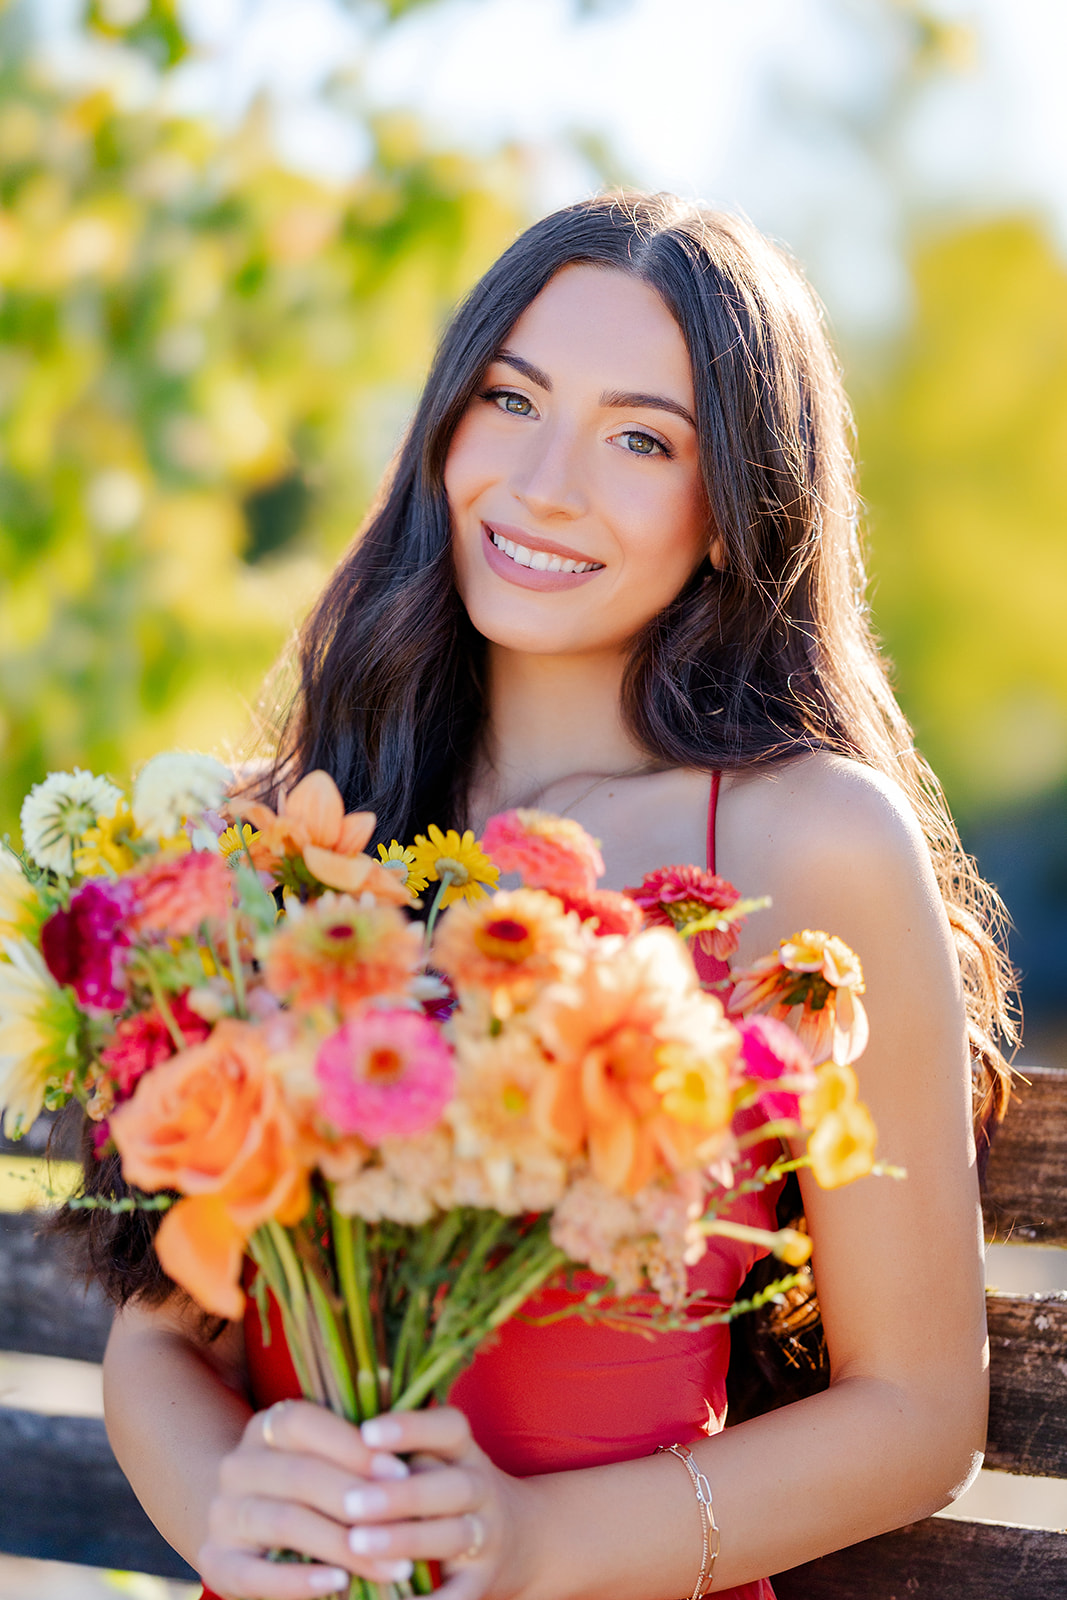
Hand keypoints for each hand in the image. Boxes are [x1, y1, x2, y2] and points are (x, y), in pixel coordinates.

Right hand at [197, 1399, 419, 1598]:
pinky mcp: (215, 1562)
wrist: (249, 1523)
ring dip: (343, 1545)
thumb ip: (359, 1450)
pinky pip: (254, 1575)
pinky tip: (338, 1583)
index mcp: (267, 1426)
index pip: (303, 1423)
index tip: (400, 1472)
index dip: (353, 1446)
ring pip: (285, 1523)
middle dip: (358, 1500)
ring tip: (391, 1564)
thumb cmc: (313, 1484)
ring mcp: (222, 1514)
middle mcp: (237, 1465)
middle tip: (406, 1524)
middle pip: (300, 1475)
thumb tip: (414, 1461)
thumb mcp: (328, 1455)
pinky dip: (299, 1580)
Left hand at [346, 1406, 526, 1599]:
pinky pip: (457, 1596)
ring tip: (358, 1545)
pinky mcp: (482, 1583)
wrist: (521, 1538)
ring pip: (453, 1536)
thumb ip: (397, 1452)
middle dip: (402, 1495)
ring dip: (406, 1540)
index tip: (366, 1432)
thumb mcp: (437, 1458)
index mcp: (466, 1452)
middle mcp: (482, 1490)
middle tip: (353, 1503)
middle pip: (453, 1486)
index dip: (411, 1427)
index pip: (450, 1428)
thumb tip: (330, 1440)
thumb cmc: (448, 1488)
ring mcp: (487, 1537)